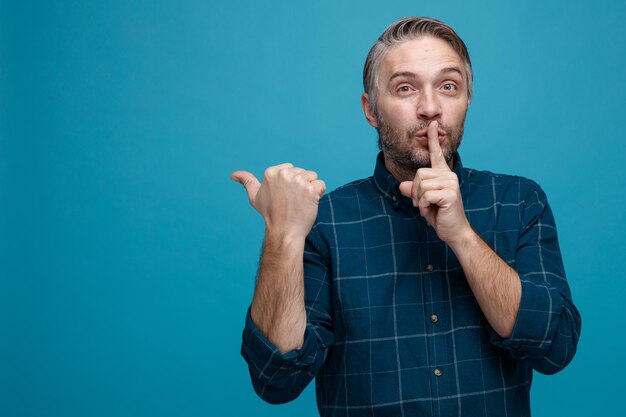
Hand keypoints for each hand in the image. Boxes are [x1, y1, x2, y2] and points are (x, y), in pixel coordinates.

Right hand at [231, 163, 325, 239]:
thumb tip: (233, 174)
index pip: (291, 169)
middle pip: (303, 172)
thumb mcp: (255, 197)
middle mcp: (284, 174)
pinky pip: (321, 185)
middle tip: (292, 201)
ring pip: (313, 177)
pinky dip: (319, 194)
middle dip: (301, 185)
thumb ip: (247, 182)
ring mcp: (298, 180)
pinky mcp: (310, 188)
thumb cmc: (270, 215)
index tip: (284, 196)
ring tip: (300, 202)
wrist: (284, 232)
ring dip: (310, 189)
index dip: (291, 183)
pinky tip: (309, 203)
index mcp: (271, 172)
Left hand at [399, 121, 470, 243]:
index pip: (437, 154)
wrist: (453, 230)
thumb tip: (402, 186)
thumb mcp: (422, 201)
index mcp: (443, 174)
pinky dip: (425, 207)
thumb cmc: (439, 214)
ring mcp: (450, 183)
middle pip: (419, 174)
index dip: (433, 138)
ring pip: (421, 185)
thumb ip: (413, 191)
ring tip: (430, 208)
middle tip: (424, 204)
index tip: (432, 124)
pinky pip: (426, 196)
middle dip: (416, 192)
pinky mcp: (450, 193)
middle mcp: (448, 175)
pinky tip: (434, 211)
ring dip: (420, 201)